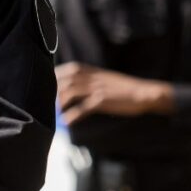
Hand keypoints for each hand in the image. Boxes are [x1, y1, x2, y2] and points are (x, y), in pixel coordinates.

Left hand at [56, 62, 172, 125]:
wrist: (144, 93)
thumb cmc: (125, 89)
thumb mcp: (107, 80)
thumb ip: (93, 81)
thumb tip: (77, 86)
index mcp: (95, 72)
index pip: (71, 69)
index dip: (57, 75)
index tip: (47, 83)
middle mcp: (94, 78)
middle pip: (68, 79)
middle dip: (55, 89)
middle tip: (46, 100)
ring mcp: (98, 88)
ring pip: (72, 91)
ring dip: (60, 101)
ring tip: (54, 111)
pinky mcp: (103, 101)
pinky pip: (84, 107)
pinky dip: (74, 114)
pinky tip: (67, 121)